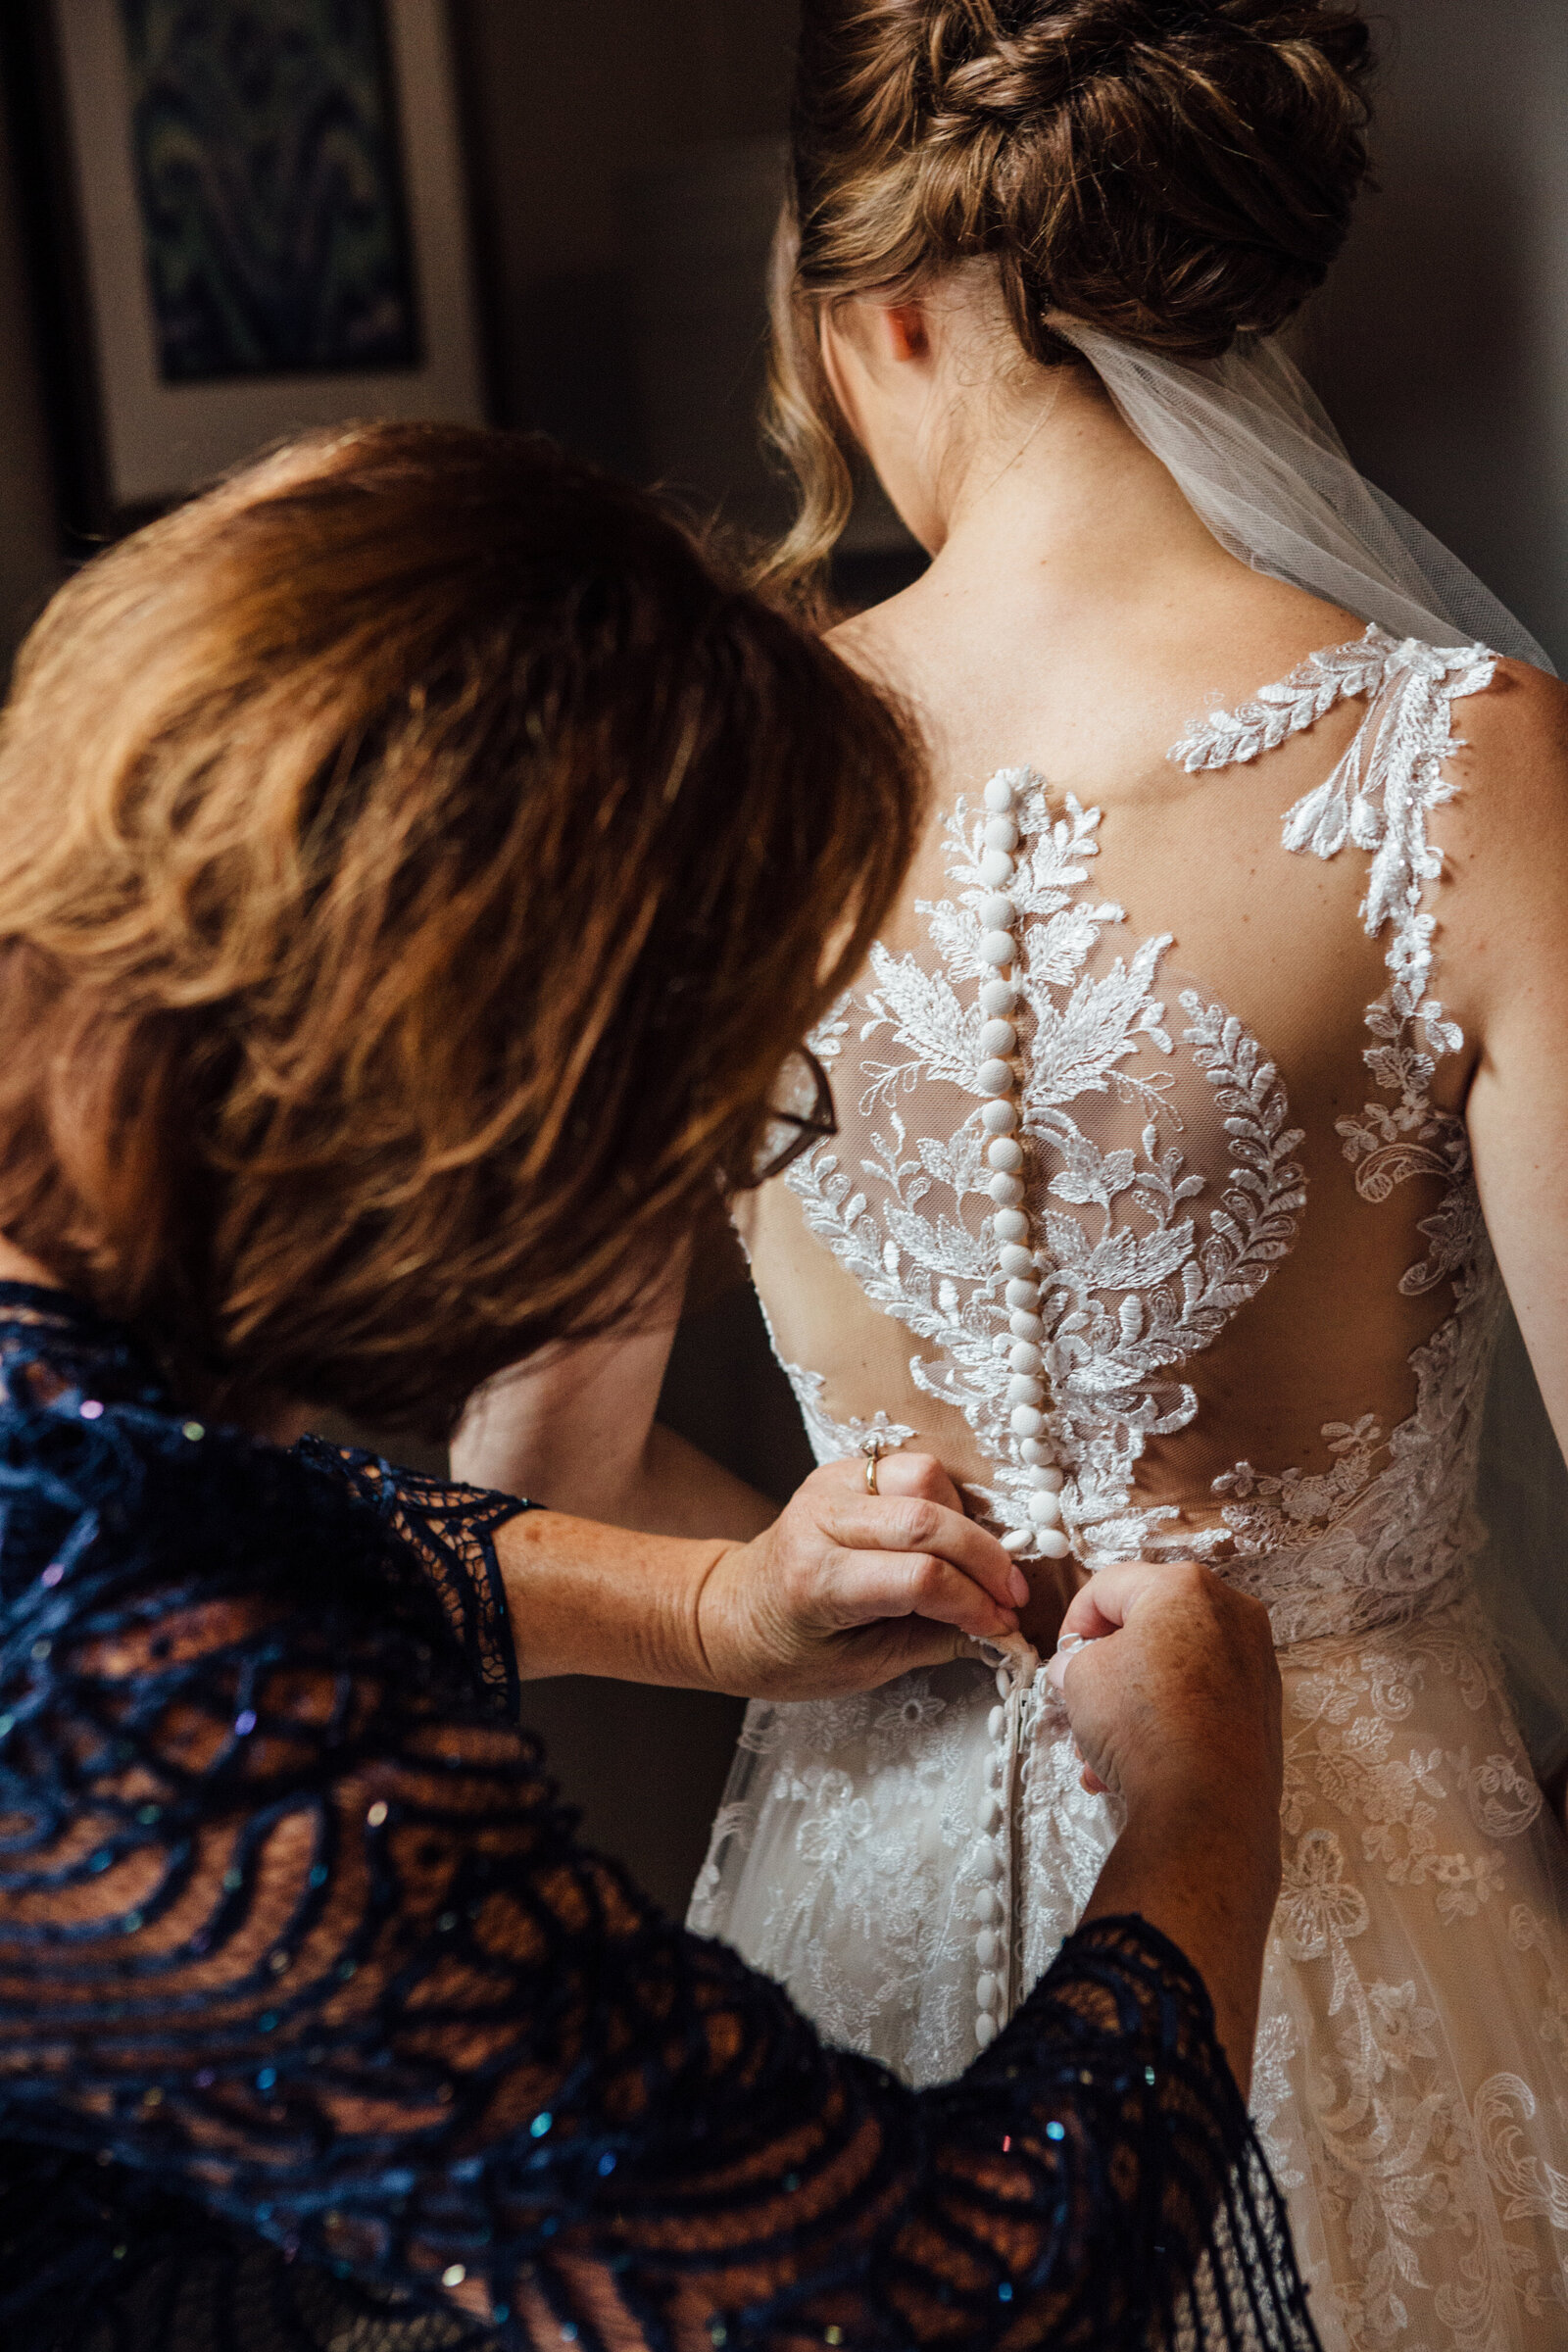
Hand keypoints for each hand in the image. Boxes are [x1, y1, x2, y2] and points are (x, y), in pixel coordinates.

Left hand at [696, 1454, 1028, 1699]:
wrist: (730, 1611)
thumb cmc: (787, 1652)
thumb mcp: (857, 1669)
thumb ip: (931, 1642)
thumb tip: (1000, 1630)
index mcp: (817, 1580)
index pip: (918, 1576)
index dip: (973, 1602)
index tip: (1001, 1626)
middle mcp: (820, 1520)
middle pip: (927, 1520)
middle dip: (984, 1560)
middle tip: (1010, 1597)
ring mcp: (830, 1485)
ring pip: (925, 1476)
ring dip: (964, 1522)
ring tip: (971, 1567)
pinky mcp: (843, 1469)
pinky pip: (911, 1468)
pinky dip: (944, 1502)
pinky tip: (946, 1540)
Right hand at [1047, 1561, 1281, 1847]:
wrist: (1207, 1806)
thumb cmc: (1142, 1723)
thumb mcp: (1081, 1677)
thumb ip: (1076, 1660)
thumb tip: (1077, 1669)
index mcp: (1184, 1586)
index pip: (1108, 1586)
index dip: (1073, 1624)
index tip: (1062, 1662)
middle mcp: (1231, 1613)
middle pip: (1147, 1629)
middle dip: (1105, 1672)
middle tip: (1080, 1706)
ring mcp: (1255, 1662)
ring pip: (1172, 1672)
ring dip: (1129, 1707)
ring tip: (1099, 1756)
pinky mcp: (1263, 1709)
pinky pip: (1200, 1702)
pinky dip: (1166, 1723)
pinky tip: (1134, 1766)